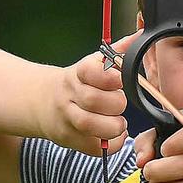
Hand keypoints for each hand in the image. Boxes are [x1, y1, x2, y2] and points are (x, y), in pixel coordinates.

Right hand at [50, 32, 139, 156]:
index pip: (91, 72)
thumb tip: (140, 35)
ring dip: (112, 127)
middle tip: (120, 105)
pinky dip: (110, 145)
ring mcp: (67, 118)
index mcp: (78, 73)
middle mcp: (70, 95)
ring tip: (119, 124)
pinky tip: (114, 136)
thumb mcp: (92, 64)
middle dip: (115, 104)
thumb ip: (116, 53)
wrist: (42, 103)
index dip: (110, 77)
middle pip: (93, 100)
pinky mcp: (69, 139)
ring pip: (89, 125)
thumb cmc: (78, 83)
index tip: (120, 80)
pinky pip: (93, 147)